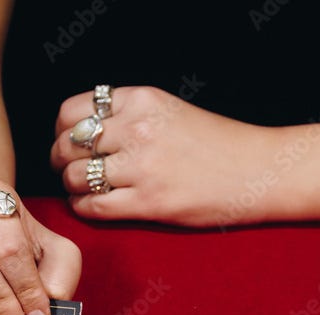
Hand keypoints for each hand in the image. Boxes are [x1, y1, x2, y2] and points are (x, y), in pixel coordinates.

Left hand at [51, 86, 275, 226]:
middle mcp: (138, 129)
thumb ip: (129, 114)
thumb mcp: (170, 110)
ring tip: (82, 189)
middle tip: (67, 169)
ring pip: (76, 177)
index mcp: (142, 101)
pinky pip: (93, 206)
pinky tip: (91, 205)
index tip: (66, 140)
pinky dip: (83, 207)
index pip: (73, 111)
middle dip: (61, 160)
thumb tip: (83, 131)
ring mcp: (142, 167)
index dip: (62, 129)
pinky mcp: (149, 203)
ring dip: (72, 185)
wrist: (258, 171)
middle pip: (69, 145)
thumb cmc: (219, 143)